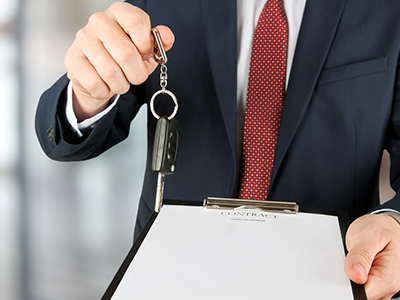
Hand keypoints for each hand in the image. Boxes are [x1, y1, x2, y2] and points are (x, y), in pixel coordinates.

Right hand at [65, 2, 174, 120]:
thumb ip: (159, 42)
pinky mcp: (73, 59)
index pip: (137, 21)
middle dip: (137, 74)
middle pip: (126, 53)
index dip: (146, 45)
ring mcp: (83, 39)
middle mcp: (99, 21)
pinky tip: (105, 84)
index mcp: (120, 13)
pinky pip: (95, 83)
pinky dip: (105, 90)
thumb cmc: (122, 55)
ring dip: (121, 85)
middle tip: (136, 76)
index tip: (145, 54)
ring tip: (120, 80)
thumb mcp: (144, 48)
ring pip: (110, 72)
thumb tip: (166, 36)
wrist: (95, 69)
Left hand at [345, 214, 399, 299]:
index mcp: (390, 276)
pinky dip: (351, 278)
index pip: (365, 294)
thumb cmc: (380, 229)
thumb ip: (361, 255)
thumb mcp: (369, 235)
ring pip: (360, 292)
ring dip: (349, 280)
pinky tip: (351, 265)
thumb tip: (355, 275)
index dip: (349, 286)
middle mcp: (388, 285)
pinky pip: (360, 287)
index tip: (341, 274)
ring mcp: (381, 286)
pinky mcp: (374, 284)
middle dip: (348, 282)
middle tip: (345, 261)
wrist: (386, 226)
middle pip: (361, 295)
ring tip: (350, 260)